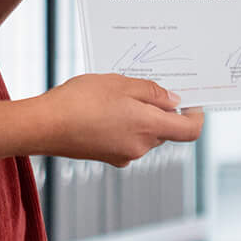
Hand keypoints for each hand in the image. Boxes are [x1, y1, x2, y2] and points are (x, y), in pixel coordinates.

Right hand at [31, 73, 203, 166]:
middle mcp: (140, 147)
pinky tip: (102, 108)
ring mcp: (123, 154)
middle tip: (143, 86)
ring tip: (115, 94)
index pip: (189, 131)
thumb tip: (173, 102)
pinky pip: (126, 138)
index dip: (196, 115)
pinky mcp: (106, 156)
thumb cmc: (81, 101)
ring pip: (144, 133)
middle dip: (160, 110)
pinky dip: (123, 124)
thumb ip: (152, 93)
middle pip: (165, 130)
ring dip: (139, 115)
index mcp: (149, 129)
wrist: (44, 125)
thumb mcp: (121, 84)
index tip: (191, 101)